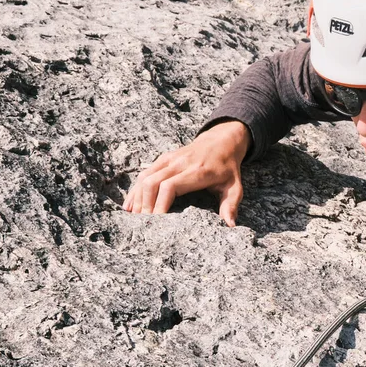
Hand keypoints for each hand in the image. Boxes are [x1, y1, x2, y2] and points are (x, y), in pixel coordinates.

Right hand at [124, 121, 249, 221]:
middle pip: (153, 183)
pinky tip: (130, 205)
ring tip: (133, 218)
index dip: (160, 204)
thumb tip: (230, 225)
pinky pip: (144, 173)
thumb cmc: (227, 168)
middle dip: (145, 205)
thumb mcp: (235, 186)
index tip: (157, 223)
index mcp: (196, 172)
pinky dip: (136, 189)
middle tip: (143, 226)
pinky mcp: (163, 159)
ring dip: (137, 198)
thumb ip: (231, 205)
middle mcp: (180, 164)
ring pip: (145, 177)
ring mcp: (169, 159)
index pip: (170, 187)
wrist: (221, 140)